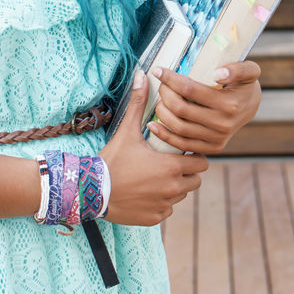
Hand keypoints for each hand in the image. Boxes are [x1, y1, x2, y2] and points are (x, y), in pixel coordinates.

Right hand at [99, 71, 207, 225]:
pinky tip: (146, 192)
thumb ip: (139, 104)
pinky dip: (161, 202)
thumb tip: (142, 75)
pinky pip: (167, 210)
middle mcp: (173, 189)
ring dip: (174, 187)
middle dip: (187, 172)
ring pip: (181, 195)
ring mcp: (164, 205)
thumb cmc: (112, 160)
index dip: (193, 156)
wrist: (91, 191)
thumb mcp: (127, 131)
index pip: (202, 162)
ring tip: (155, 177)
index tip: (181, 151)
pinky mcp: (155, 218)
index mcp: (172, 167)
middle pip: (195, 180)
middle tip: (170, 163)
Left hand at [148, 62, 262, 154]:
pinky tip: (152, 124)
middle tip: (160, 85)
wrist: (251, 106)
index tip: (158, 70)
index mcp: (229, 104)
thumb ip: (237, 69)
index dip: (171, 79)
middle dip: (165, 94)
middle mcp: (222, 124)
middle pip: (181, 109)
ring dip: (162, 113)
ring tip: (159, 100)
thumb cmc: (244, 84)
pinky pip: (182, 145)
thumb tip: (217, 74)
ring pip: (179, 127)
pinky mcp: (212, 148)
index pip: (191, 90)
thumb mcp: (250, 70)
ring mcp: (217, 139)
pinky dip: (164, 135)